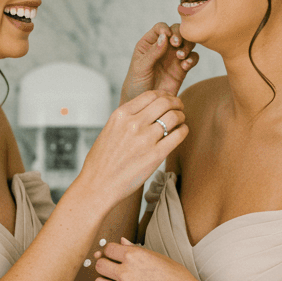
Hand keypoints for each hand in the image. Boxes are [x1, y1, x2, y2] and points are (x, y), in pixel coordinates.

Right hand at [77, 91, 187, 210]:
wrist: (98, 186)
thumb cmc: (101, 162)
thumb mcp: (109, 130)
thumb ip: (127, 119)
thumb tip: (146, 113)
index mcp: (120, 115)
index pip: (150, 95)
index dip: (163, 95)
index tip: (168, 99)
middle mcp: (133, 124)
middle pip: (164, 102)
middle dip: (176, 102)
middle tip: (179, 107)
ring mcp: (145, 139)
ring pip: (174, 117)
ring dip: (181, 116)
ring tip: (181, 120)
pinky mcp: (156, 156)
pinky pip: (178, 135)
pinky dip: (184, 130)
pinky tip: (181, 132)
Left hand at [94, 238, 200, 280]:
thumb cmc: (177, 278)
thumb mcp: (159, 258)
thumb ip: (136, 250)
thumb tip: (121, 242)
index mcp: (134, 256)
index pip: (107, 249)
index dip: (111, 252)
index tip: (115, 256)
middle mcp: (126, 273)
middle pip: (99, 265)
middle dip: (105, 265)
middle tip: (114, 269)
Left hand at [121, 23, 198, 103]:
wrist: (145, 105)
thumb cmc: (136, 84)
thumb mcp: (140, 67)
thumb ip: (152, 52)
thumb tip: (165, 37)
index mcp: (149, 43)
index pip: (160, 28)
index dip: (166, 29)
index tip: (168, 37)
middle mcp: (163, 48)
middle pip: (177, 31)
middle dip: (180, 34)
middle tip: (177, 44)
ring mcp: (173, 57)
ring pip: (187, 43)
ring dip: (187, 46)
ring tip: (181, 57)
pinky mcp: (182, 69)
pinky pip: (192, 58)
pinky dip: (192, 59)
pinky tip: (185, 66)